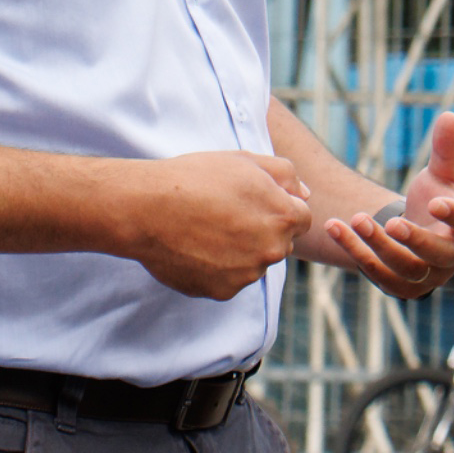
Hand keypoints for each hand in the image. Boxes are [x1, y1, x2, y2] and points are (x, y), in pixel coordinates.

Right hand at [125, 151, 314, 300]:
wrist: (149, 208)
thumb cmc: (197, 178)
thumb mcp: (246, 160)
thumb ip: (286, 175)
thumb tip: (305, 195)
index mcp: (283, 217)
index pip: (301, 218)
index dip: (278, 207)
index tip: (252, 201)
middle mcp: (272, 250)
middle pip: (279, 243)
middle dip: (263, 230)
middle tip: (227, 214)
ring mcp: (247, 275)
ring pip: (254, 263)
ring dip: (241, 251)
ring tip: (207, 229)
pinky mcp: (222, 292)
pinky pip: (230, 281)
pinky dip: (219, 268)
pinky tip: (197, 248)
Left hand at [326, 112, 453, 299]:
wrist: (421, 230)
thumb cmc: (437, 197)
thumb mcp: (442, 172)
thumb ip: (446, 148)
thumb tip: (450, 114)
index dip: (453, 214)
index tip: (434, 203)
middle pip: (435, 254)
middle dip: (411, 239)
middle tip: (389, 220)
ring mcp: (430, 277)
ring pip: (404, 269)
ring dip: (377, 247)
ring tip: (355, 219)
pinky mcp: (403, 288)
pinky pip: (380, 276)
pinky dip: (357, 254)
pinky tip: (337, 230)